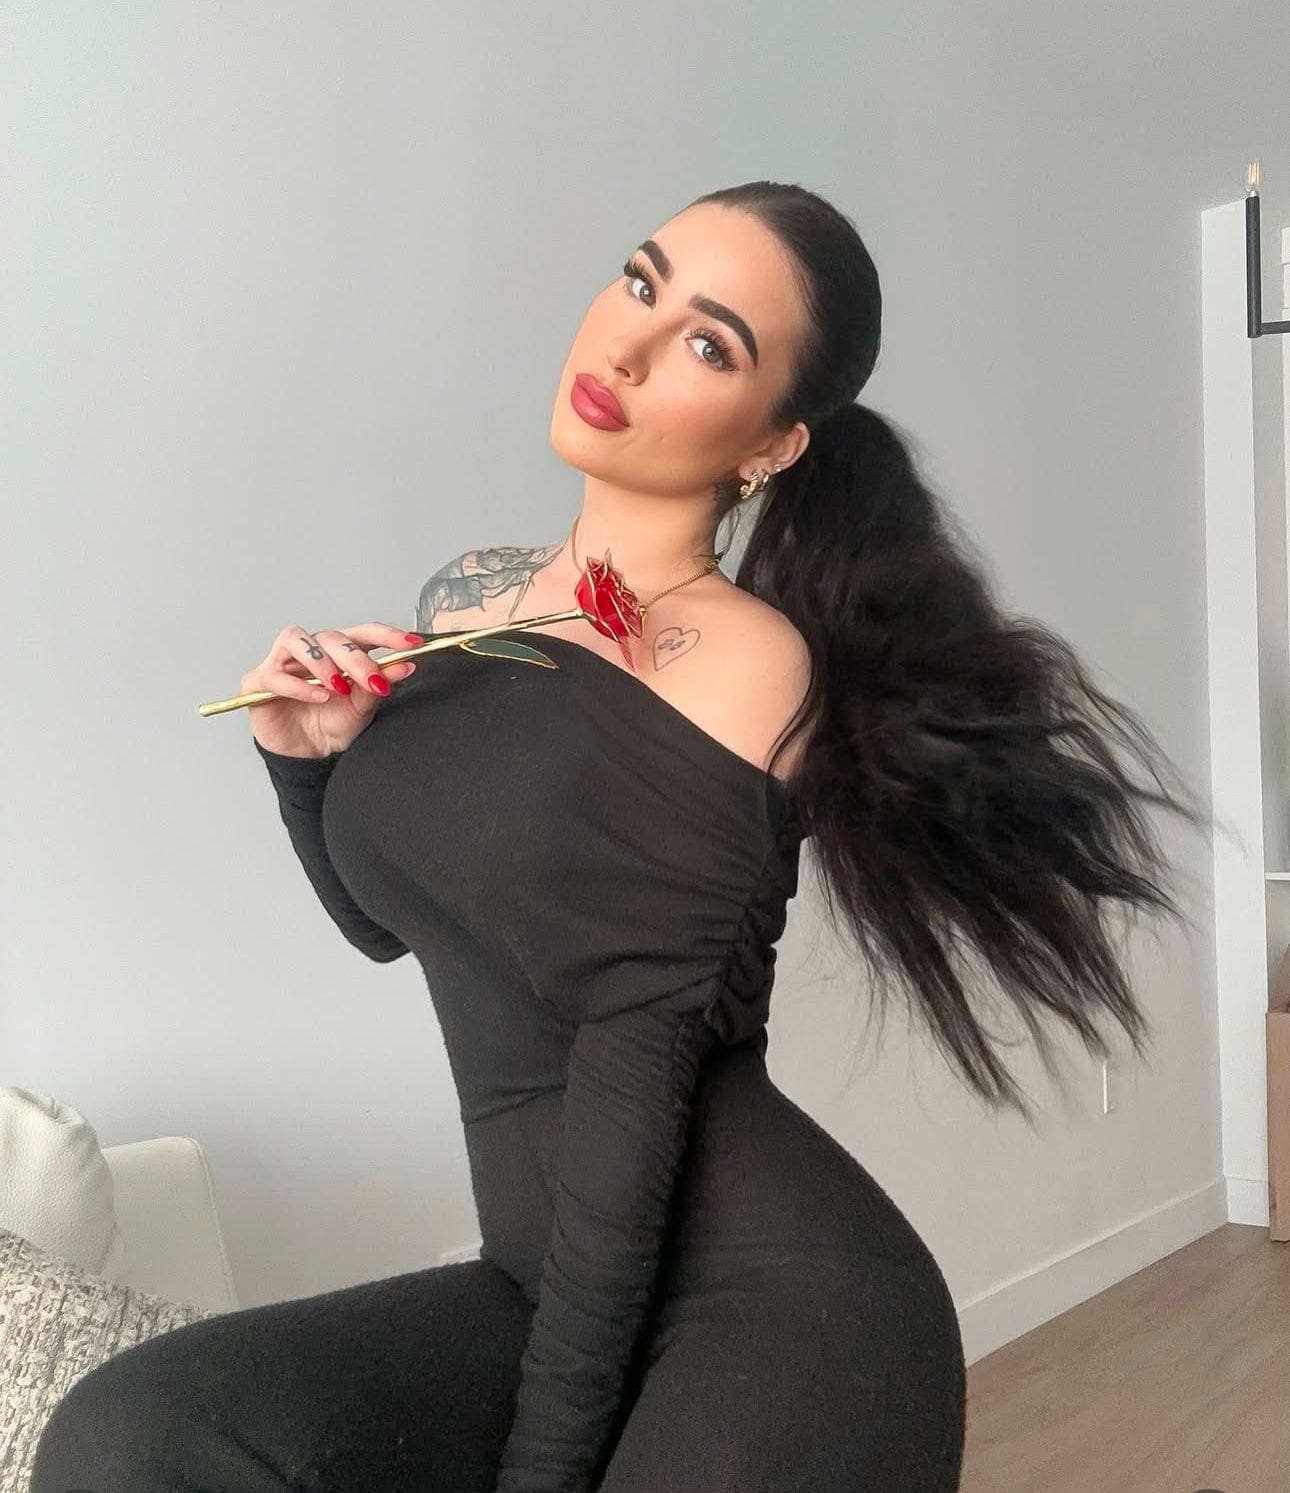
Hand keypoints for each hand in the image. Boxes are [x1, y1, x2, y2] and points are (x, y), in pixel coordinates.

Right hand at [241, 621, 417, 758]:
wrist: (307, 756)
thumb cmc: (331, 725)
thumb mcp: (362, 708)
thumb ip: (378, 685)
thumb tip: (405, 666)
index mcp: (339, 653)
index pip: (362, 633)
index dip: (387, 634)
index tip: (413, 642)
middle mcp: (311, 651)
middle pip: (332, 638)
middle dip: (356, 659)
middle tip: (372, 681)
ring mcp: (282, 662)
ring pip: (297, 640)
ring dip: (322, 663)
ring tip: (338, 688)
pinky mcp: (259, 681)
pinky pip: (275, 674)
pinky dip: (299, 686)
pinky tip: (318, 698)